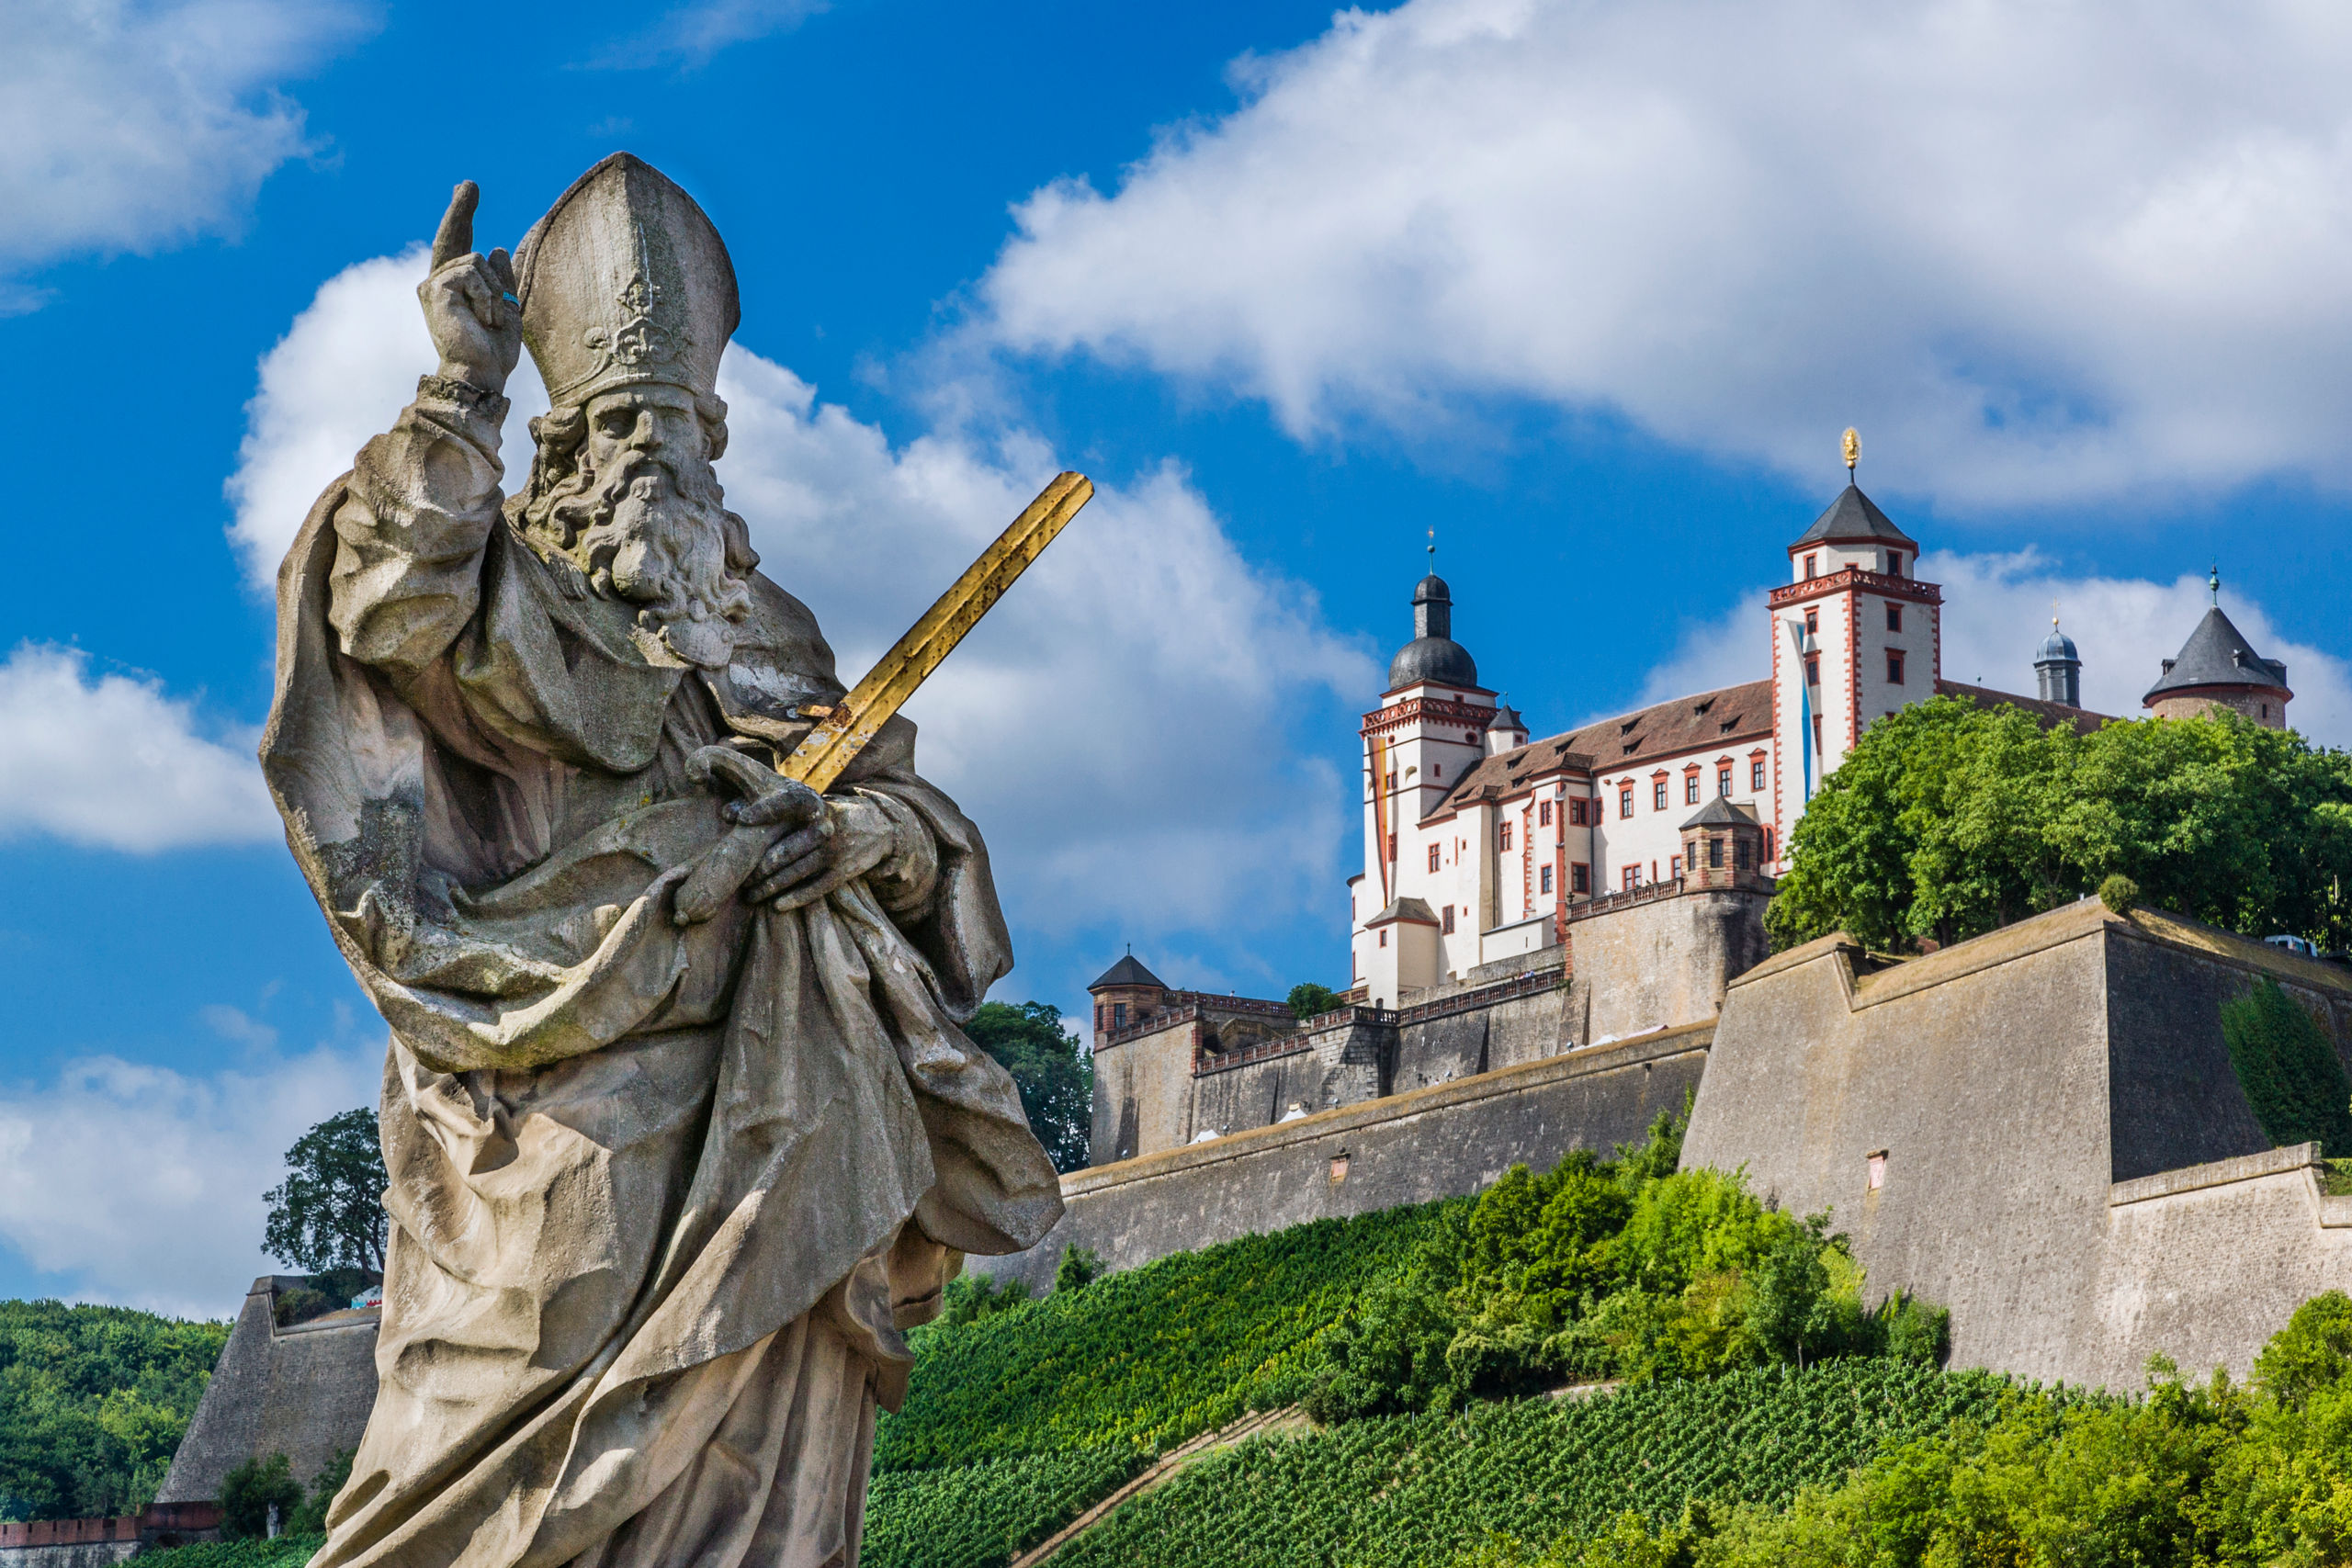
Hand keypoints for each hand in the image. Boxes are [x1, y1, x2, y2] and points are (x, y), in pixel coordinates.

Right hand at [417, 181, 521, 395]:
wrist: (482, 373)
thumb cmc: (494, 351)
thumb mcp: (506, 308)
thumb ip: (501, 279)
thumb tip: (497, 247)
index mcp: (455, 286)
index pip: (458, 245)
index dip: (461, 216)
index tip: (466, 188)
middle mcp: (438, 282)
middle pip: (452, 235)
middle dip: (460, 208)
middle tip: (469, 182)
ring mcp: (433, 284)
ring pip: (477, 259)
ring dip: (493, 291)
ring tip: (489, 320)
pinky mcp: (434, 288)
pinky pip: (472, 271)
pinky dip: (486, 296)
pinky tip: (481, 320)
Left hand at [738, 795, 901, 910]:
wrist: (879, 827)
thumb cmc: (831, 816)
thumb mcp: (813, 806)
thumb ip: (780, 809)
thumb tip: (728, 812)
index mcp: (816, 809)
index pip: (787, 806)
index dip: (764, 812)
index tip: (741, 820)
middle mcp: (825, 830)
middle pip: (786, 850)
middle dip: (760, 867)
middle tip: (740, 878)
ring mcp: (835, 852)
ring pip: (797, 873)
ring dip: (771, 887)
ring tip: (751, 896)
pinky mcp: (843, 872)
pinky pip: (816, 888)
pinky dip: (796, 898)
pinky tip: (777, 906)